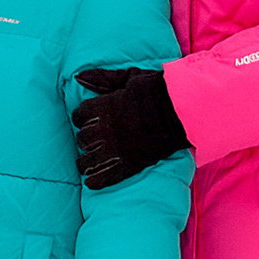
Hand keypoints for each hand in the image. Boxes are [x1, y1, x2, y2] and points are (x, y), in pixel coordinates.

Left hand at [71, 64, 185, 190]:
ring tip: (84, 164)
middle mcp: (108, 129)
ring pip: (89, 160)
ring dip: (84, 162)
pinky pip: (107, 176)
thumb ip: (102, 79)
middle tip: (88, 140)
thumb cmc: (156, 90)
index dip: (80, 117)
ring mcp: (119, 148)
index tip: (84, 119)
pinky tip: (90, 182)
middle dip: (84, 139)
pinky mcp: (132, 163)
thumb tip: (78, 76)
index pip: (80, 115)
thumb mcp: (128, 77)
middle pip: (83, 138)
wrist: (181, 110)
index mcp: (106, 107)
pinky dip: (96, 181)